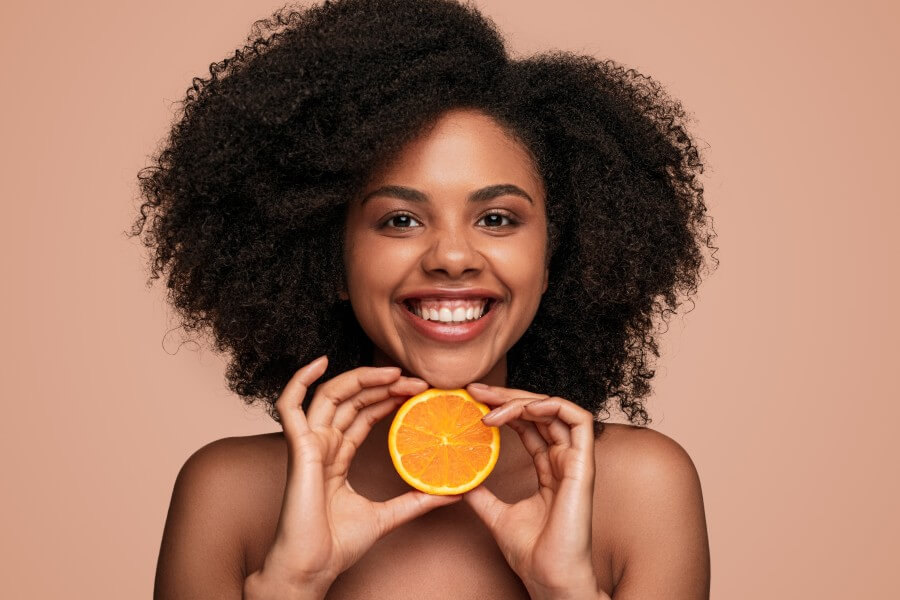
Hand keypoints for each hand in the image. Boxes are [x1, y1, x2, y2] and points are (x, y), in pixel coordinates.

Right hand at [247, 356, 461, 597]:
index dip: (388, 398)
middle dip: (384, 386)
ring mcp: (308, 444)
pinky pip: (289, 405)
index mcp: (337, 456)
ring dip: (361, 378)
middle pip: (352, 399)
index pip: (363, 414)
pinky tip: (321, 362)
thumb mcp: (388, 516)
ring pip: (330, 395)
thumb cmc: (337, 545)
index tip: (418, 392)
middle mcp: (322, 444)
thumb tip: (455, 494)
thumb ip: (416, 502)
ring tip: (393, 373)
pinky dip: (300, 380)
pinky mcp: (297, 448)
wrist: (312, 568)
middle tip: (417, 383)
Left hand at [463, 384, 605, 599]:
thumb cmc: (531, 554)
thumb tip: (456, 482)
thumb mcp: (495, 516)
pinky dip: (552, 406)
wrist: (548, 578)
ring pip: (555, 410)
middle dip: (506, 396)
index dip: (502, 409)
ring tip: (491, 403)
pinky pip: (578, 421)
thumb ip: (481, 495)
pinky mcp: (583, 465)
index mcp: (548, 469)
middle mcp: (563, 461)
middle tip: (474, 391)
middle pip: (538, 412)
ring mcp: (575, 461)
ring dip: (522, 399)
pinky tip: (524, 408)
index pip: (527, 425)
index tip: (471, 402)